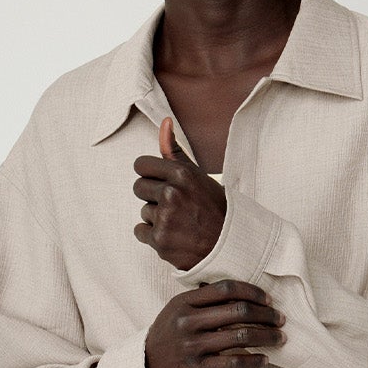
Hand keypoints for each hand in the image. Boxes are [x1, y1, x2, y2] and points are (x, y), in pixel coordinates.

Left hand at [133, 117, 226, 269]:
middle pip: (138, 188)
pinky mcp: (160, 241)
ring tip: (179, 223)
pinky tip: (173, 236)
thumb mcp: (198, 176)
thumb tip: (164, 122)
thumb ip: (176, 152)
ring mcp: (165, 218)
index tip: (162, 184)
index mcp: (181, 174)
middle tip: (175, 207)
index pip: (141, 165)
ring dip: (156, 218)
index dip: (150, 176)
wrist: (229, 245)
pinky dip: (153, 237)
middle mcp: (172, 193)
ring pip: (143, 212)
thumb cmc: (214, 208)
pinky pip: (140, 232)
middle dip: (152, 197)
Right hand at [144, 280, 284, 367]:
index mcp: (184, 302)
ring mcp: (192, 346)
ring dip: (266, 337)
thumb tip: (238, 292)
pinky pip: (235, 362)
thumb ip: (200, 301)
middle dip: (266, 314)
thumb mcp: (175, 313)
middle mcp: (188, 321)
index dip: (252, 292)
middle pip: (238, 311)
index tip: (268, 300)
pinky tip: (265, 360)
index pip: (226, 289)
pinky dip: (254, 361)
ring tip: (279, 339)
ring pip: (241, 336)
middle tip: (280, 319)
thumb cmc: (167, 340)